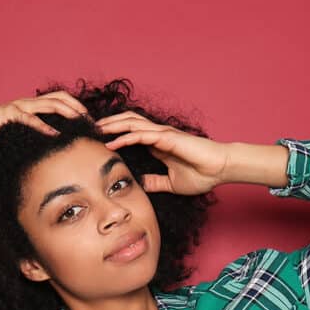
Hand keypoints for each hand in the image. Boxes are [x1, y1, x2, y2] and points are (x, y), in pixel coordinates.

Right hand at [0, 91, 90, 148]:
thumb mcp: (19, 136)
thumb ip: (35, 138)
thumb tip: (53, 151)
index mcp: (32, 106)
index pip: (61, 101)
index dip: (78, 109)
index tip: (91, 124)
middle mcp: (28, 103)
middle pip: (60, 98)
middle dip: (78, 108)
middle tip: (93, 123)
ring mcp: (19, 106)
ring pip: (48, 104)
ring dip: (67, 113)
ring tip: (81, 123)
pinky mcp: (8, 114)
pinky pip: (30, 119)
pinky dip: (44, 126)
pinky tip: (55, 135)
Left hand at [95, 111, 229, 194]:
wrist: (220, 170)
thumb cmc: (201, 174)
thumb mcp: (171, 183)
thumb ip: (155, 182)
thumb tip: (140, 185)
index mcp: (158, 144)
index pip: (130, 134)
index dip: (114, 134)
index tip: (97, 141)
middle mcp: (158, 135)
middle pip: (127, 123)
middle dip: (108, 125)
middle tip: (89, 130)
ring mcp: (162, 135)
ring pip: (130, 124)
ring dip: (111, 126)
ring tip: (94, 131)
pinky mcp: (167, 138)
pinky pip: (141, 135)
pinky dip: (124, 138)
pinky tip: (111, 143)